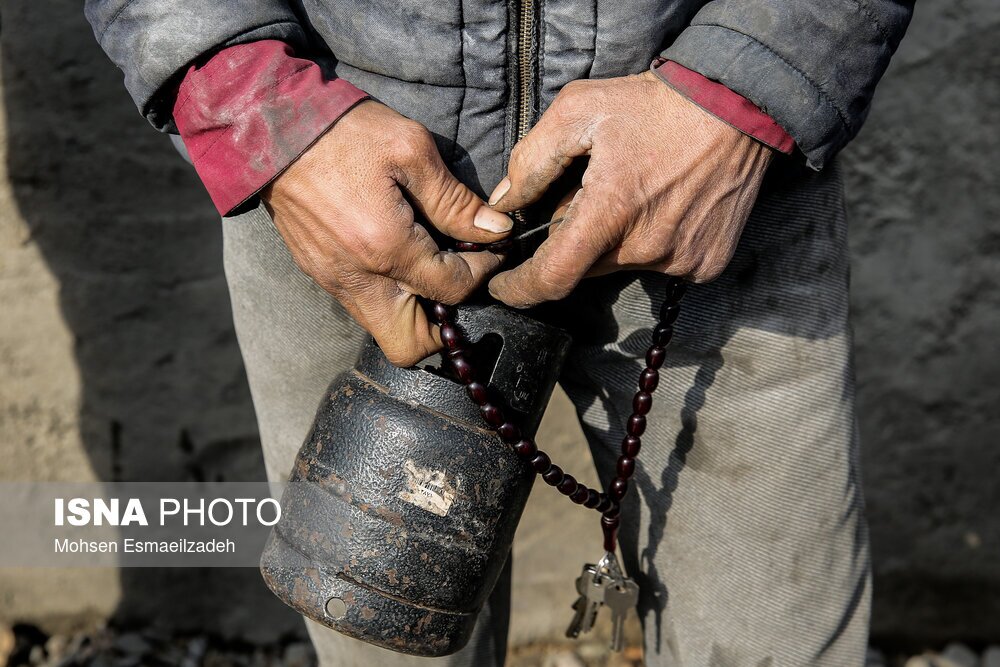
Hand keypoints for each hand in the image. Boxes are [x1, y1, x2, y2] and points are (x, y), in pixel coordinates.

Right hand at [263, 101, 511, 364]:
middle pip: (411, 346)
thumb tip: (496, 230)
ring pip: (383, 329)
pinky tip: (400, 254)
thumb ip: (455, 200)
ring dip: (415, 311)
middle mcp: (357, 278)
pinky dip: (389, 294)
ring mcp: (333, 280)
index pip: (453, 289)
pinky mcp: (319, 272)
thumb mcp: (411, 151)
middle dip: (444, 326)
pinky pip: (362, 305)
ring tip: (431, 265)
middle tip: (458, 280)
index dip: (483, 272)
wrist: (270, 126)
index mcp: (386, 247)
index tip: (491, 248)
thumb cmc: (344, 131)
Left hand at [486, 71, 772, 307]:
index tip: (504, 287)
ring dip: (614, 239)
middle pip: (586, 265)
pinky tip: (665, 203)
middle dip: (575, 239)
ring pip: (622, 264)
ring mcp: (680, 260)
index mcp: (612, 212)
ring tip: (637, 190)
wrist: (738, 105)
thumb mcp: (579, 110)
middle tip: (593, 193)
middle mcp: (647, 247)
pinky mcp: (705, 263)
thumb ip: (533, 160)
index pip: (553, 277)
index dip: (521, 289)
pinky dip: (650, 241)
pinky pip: (659, 264)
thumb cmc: (654, 104)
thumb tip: (506, 203)